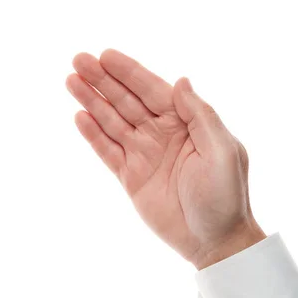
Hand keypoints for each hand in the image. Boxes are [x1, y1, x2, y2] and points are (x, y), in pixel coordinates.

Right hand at [67, 49, 264, 268]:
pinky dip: (93, 135)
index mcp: (184, 122)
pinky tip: (79, 117)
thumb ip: (200, 114)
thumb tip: (180, 80)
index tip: (105, 55)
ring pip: (111, 122)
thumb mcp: (222, 151)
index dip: (127, 72)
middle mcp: (160, 133)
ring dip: (91, 102)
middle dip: (102, 80)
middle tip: (78, 60)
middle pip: (125, 100)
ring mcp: (142, 154)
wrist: (214, 242)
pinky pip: (107, 151)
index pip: (150, 89)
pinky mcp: (129, 177)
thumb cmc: (226, 195)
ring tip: (71, 82)